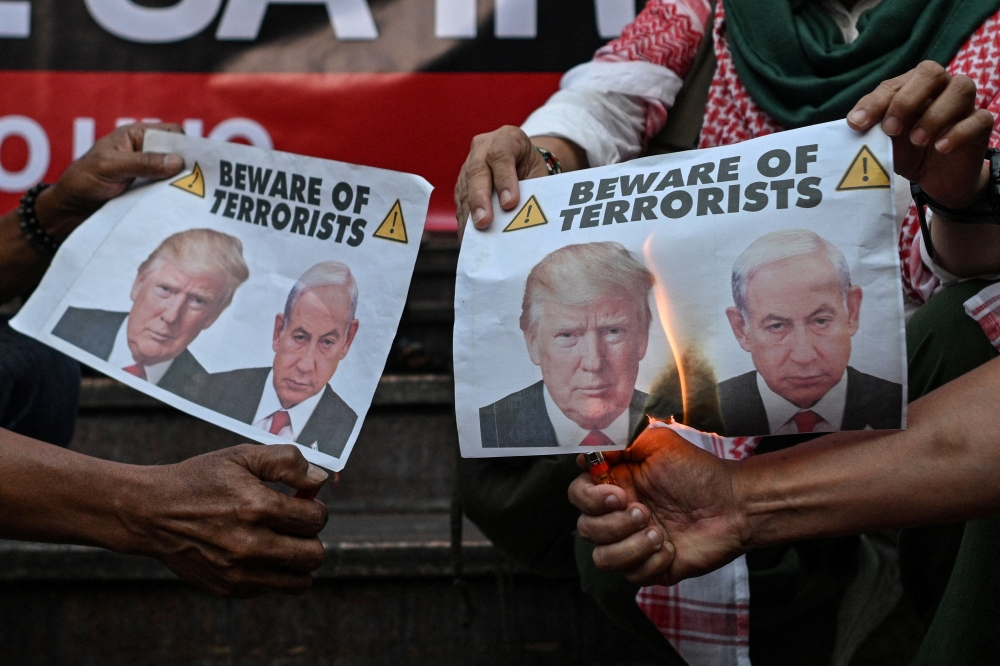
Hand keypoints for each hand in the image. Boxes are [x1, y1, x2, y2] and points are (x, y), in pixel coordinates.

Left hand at [37, 122, 185, 238]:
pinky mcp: (148, 195)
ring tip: (194, 199)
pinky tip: (181, 208)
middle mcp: (145, 154)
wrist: (68, 212)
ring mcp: (148, 176)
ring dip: (182, 187)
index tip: (195, 164)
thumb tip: (179, 161)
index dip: (185, 145)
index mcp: (136, 136)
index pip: (172, 133)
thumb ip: (143, 162)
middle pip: (179, 156)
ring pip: (176, 177)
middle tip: (200, 184)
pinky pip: (168, 195)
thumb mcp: (110, 166)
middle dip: (188, 168)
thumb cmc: (82, 181)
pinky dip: (174, 200)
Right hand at [127, 444, 328, 597]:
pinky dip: (273, 574)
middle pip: (314, 555)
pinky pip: (271, 589)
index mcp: (257, 508)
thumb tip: (319, 480)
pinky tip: (256, 554)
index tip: (302, 504)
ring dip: (298, 562)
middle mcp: (250, 545)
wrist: (152, 512)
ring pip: (299, 582)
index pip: (316, 519)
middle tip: (294, 525)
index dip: (315, 508)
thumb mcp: (242, 456)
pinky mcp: (228, 589)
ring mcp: (238, 572)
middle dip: (311, 537)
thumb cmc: (201, 480)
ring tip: (283, 543)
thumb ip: (286, 462)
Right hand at [454, 126, 549, 238]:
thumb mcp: (538, 173)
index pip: (501, 156)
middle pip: (477, 171)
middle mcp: (483, 147)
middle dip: (480, 199)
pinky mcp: (461, 181)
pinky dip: (464, 220)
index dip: (504, 180)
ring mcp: (469, 163)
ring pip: (465, 188)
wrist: (520, 161)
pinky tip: (468, 236)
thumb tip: (525, 218)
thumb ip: (531, 189)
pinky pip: (460, 201)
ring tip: (473, 236)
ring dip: (469, 214)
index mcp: (508, 138)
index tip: (509, 204)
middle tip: (484, 222)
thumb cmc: (531, 169)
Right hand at [569, 426, 746, 585]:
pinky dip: (651, 562)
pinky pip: (632, 576)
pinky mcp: (651, 567)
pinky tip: (671, 548)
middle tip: (645, 512)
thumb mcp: (657, 443)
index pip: (578, 495)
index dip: (589, 499)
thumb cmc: (697, 470)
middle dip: (613, 524)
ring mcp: (633, 543)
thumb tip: (586, 451)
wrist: (733, 503)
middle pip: (585, 529)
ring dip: (628, 547)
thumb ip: (620, 441)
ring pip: (602, 558)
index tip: (618, 494)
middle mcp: (618, 515)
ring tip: (658, 534)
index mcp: (615, 485)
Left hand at [847, 60, 994, 209]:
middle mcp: (940, 88)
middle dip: (906, 99)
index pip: (893, 84)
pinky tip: (941, 148)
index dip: (875, 102)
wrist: (936, 179)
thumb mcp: (885, 143)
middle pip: (931, 72)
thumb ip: (872, 130)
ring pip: (961, 88)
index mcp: (911, 88)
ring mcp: (964, 105)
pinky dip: (958, 132)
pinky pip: (979, 118)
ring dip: (934, 114)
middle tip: (891, 129)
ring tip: (917, 141)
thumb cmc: (907, 152)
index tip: (857, 124)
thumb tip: (853, 123)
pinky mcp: (981, 125)